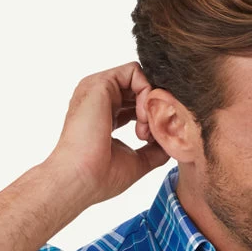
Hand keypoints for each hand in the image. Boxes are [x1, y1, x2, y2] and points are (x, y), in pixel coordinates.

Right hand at [48, 62, 171, 206]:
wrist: (80, 178)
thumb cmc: (100, 176)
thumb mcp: (136, 162)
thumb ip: (154, 150)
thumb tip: (171, 144)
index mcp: (103, 114)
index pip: (134, 103)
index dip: (150, 117)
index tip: (151, 141)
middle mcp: (99, 99)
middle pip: (138, 89)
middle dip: (154, 109)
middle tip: (153, 136)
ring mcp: (98, 89)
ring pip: (138, 79)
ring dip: (151, 102)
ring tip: (146, 130)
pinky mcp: (100, 83)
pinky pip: (134, 72)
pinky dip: (146, 92)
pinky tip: (143, 117)